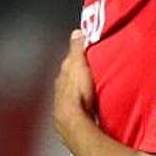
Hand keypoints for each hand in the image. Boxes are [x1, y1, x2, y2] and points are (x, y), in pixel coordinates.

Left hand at [54, 30, 96, 146]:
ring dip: (82, 92)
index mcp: (63, 78)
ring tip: (93, 91)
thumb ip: (77, 49)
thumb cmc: (76, 95)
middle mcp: (62, 92)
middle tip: (91, 72)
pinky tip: (92, 108)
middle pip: (70, 81)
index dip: (76, 59)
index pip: (69, 65)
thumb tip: (77, 32)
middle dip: (78, 76)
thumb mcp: (78, 65)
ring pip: (74, 95)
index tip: (85, 55)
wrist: (74, 123)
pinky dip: (84, 106)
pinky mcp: (74, 120)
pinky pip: (80, 109)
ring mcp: (66, 106)